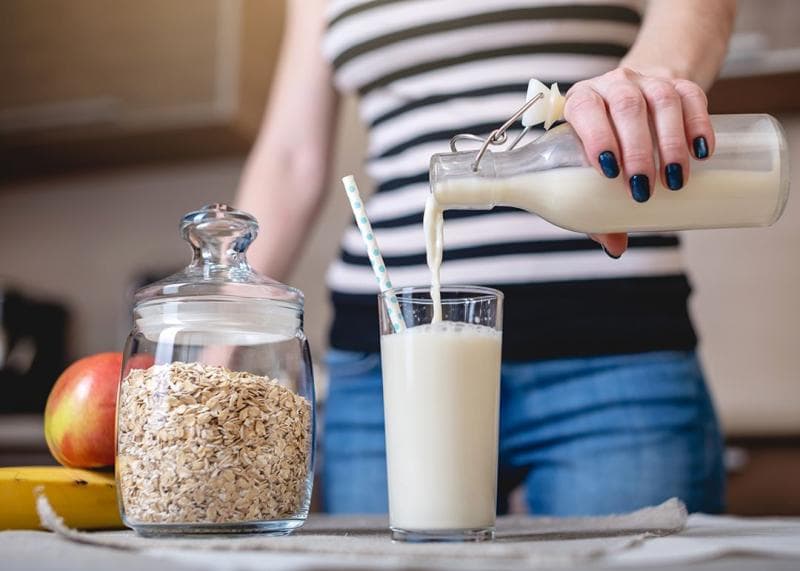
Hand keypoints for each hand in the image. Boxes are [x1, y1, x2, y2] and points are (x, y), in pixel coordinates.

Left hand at [564, 67, 713, 256]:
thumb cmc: (607, 144)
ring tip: (674, 179)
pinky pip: (693, 98)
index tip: (608, 170)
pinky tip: (702, 153)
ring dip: (670, 143)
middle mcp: (613, 85)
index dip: (596, 136)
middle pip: (626, 107)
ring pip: (662, 101)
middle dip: (637, 149)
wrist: (638, 103)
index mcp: (582, 102)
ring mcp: (649, 82)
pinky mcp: (681, 84)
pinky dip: (699, 126)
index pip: (585, 109)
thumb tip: (615, 248)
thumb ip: (597, 207)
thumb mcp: (594, 170)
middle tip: (643, 188)